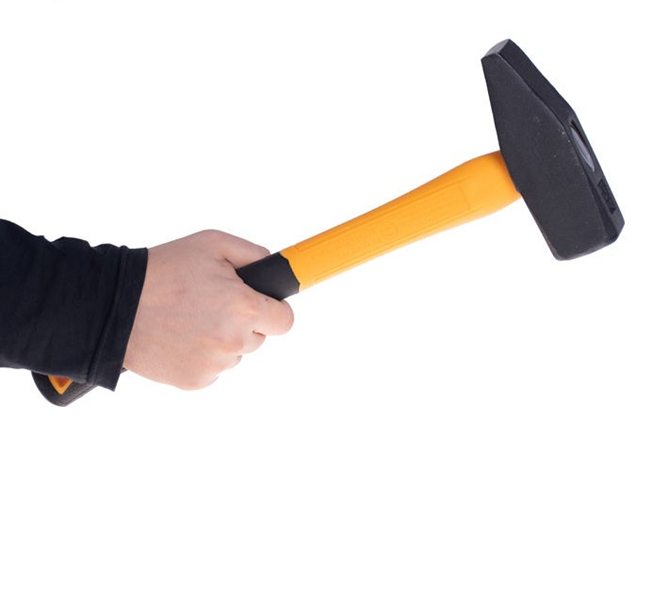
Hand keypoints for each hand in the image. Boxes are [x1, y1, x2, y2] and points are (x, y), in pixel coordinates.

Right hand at [123, 230, 293, 388]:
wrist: (114, 305)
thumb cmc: (162, 271)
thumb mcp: (212, 244)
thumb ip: (252, 254)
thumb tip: (272, 267)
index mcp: (243, 307)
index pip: (285, 321)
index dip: (274, 310)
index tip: (263, 306)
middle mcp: (233, 340)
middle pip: (258, 337)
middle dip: (243, 322)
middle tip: (212, 305)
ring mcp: (214, 365)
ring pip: (235, 354)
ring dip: (221, 340)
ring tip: (190, 319)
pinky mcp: (195, 381)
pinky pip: (213, 369)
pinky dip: (202, 356)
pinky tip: (181, 337)